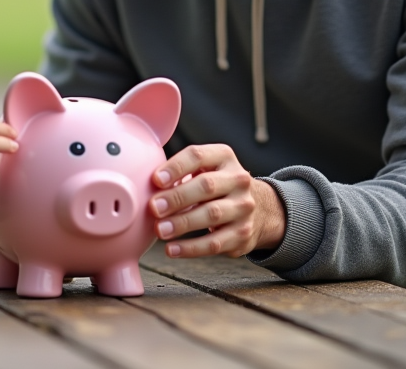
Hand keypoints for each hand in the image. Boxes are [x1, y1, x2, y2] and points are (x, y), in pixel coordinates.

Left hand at [149, 144, 286, 257]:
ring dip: (182, 223)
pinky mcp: (243, 234)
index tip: (155, 180)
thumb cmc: (217, 186)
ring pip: (212, 215)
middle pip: (206, 186)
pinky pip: (215, 243)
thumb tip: (145, 186)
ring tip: (160, 230)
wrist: (260, 208)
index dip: (176, 167)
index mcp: (224, 157)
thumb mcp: (205, 168)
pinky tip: (172, 249)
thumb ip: (179, 172)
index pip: (198, 156)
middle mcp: (238, 180)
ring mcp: (243, 207)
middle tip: (153, 208)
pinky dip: (191, 248)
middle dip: (177, 197)